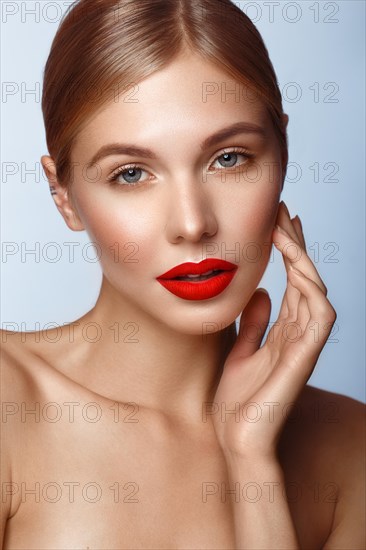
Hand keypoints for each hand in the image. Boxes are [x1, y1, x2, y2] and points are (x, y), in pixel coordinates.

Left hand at [212, 201, 336, 460]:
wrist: (237, 439)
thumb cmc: (237, 401)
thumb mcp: (239, 351)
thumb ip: (254, 323)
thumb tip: (262, 292)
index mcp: (283, 330)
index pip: (292, 281)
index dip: (288, 251)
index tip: (276, 222)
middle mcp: (297, 333)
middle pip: (304, 278)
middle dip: (296, 244)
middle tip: (285, 212)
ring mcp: (304, 344)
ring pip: (315, 290)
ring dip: (303, 258)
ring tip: (287, 229)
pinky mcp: (304, 358)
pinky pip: (321, 318)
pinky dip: (313, 291)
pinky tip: (299, 269)